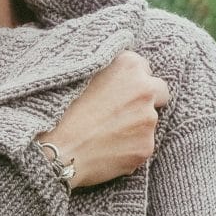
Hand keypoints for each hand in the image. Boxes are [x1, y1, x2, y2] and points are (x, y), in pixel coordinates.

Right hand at [37, 50, 169, 188]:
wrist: (56, 150)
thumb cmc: (59, 109)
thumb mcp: (81, 73)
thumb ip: (108, 68)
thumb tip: (119, 71)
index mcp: (128, 65)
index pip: (144, 70)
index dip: (130, 82)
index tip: (116, 92)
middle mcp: (144, 89)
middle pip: (159, 92)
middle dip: (146, 100)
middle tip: (119, 112)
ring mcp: (148, 120)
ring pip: (149, 122)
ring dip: (135, 126)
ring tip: (104, 133)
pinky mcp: (146, 147)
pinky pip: (142, 146)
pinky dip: (129, 148)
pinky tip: (106, 150)